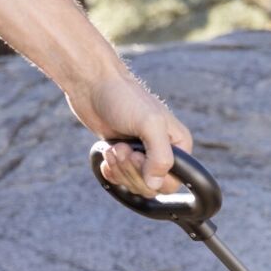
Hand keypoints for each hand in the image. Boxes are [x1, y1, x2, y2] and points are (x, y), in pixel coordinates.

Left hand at [66, 71, 192, 195]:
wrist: (92, 84)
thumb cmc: (124, 97)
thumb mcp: (150, 124)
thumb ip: (160, 157)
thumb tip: (155, 186)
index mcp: (179, 145)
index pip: (173, 181)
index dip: (152, 176)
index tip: (135, 155)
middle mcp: (164, 152)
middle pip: (152, 186)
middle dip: (132, 171)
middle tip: (121, 148)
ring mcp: (143, 155)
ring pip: (136, 183)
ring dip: (120, 169)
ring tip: (114, 148)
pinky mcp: (124, 155)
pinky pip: (121, 178)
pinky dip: (111, 171)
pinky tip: (107, 154)